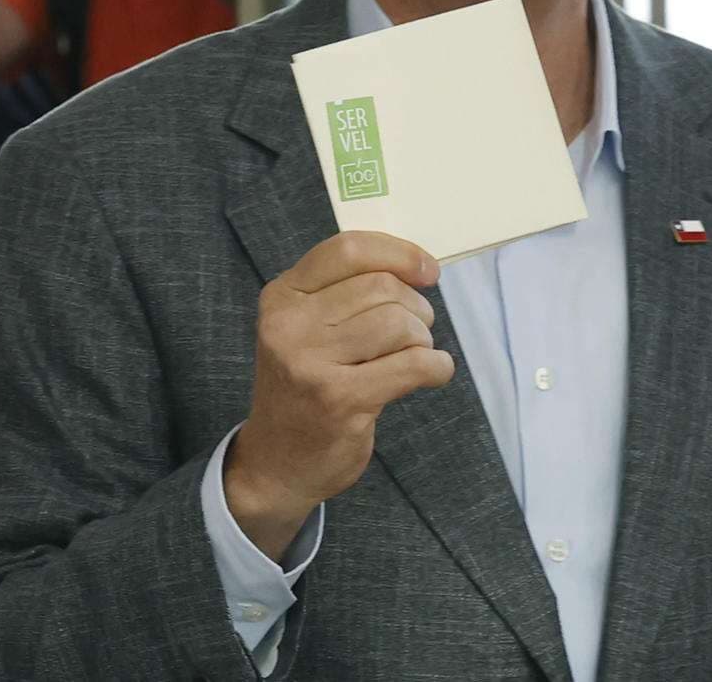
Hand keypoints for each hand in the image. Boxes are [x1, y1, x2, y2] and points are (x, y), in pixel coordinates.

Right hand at [223, 231, 452, 557]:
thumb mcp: (302, 328)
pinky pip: (413, 365)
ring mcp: (311, 363)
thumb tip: (415, 266)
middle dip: (415, 307)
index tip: (427, 271)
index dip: (398, 253)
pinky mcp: (340, 400)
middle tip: (415, 332)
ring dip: (423, 339)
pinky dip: (436, 366)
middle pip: (381, 287)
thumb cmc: (302, 387)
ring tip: (413, 356)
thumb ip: (342, 293)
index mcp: (281, 297)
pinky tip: (431, 373)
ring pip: (399, 323)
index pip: (347, 250)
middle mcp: (289, 324)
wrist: (275, 461)